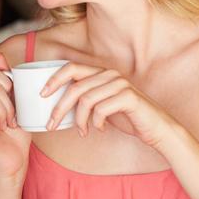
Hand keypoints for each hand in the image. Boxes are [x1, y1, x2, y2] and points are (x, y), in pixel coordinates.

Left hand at [44, 62, 176, 149]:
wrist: (156, 128)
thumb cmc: (127, 117)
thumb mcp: (101, 105)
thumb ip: (83, 98)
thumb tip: (55, 103)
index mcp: (101, 73)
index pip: (71, 67)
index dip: (54, 79)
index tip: (42, 95)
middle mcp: (110, 74)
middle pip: (75, 86)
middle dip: (59, 107)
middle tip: (51, 124)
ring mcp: (120, 84)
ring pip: (86, 100)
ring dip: (79, 120)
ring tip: (82, 131)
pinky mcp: (129, 97)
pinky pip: (101, 109)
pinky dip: (96, 123)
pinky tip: (99, 129)